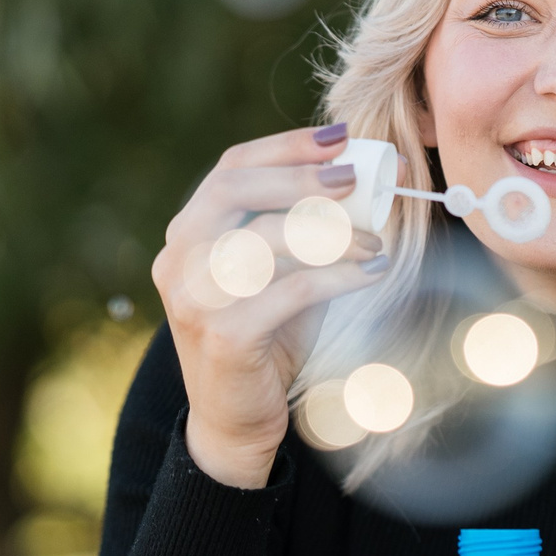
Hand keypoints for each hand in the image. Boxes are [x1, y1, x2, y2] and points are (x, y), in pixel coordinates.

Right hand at [152, 125, 388, 486]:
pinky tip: (373, 271)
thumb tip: (372, 175)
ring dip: (329, 231)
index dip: (286, 146)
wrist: (234, 419)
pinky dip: (338, 277)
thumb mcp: (286, 269)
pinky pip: (289, 291)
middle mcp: (180, 258)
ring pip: (262, 239)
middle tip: (355, 176)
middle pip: (234, 190)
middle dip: (301, 176)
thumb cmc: (267, 334)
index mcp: (189, 231)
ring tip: (375, 239)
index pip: (231, 167)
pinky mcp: (224, 337)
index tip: (340, 136)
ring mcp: (195, 298)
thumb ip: (312, 226)